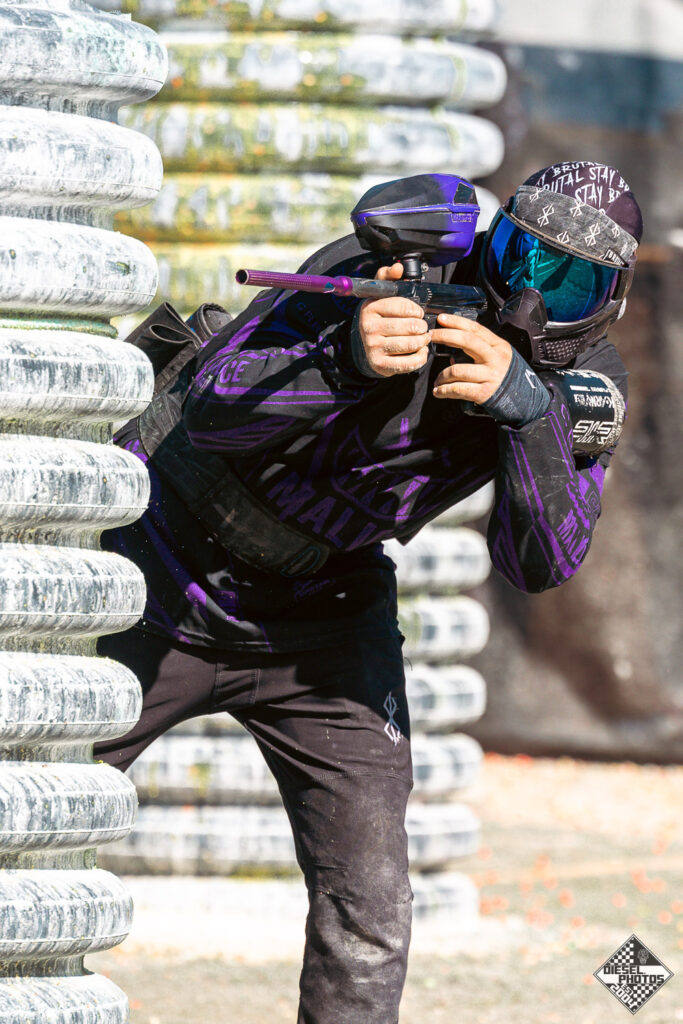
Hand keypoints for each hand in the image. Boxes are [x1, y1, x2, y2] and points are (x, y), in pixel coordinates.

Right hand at [357, 262, 429, 376]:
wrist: (367, 347)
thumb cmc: (380, 317)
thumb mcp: (380, 295)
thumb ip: (388, 277)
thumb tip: (398, 267)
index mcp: (370, 309)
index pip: (401, 306)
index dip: (415, 310)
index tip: (418, 313)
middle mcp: (369, 328)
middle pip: (409, 327)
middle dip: (421, 327)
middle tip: (423, 327)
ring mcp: (373, 348)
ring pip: (410, 344)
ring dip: (423, 341)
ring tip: (423, 338)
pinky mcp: (380, 365)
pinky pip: (409, 362)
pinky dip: (420, 357)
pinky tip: (420, 351)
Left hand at [431, 313, 512, 402]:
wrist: (524, 400)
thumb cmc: (505, 377)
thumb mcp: (499, 357)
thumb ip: (479, 352)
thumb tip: (452, 355)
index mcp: (498, 346)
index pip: (475, 329)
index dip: (456, 322)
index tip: (441, 319)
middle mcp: (495, 358)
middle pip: (467, 341)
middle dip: (445, 336)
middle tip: (430, 338)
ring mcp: (490, 375)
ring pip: (457, 370)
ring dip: (441, 376)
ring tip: (437, 381)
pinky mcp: (484, 392)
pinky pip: (458, 389)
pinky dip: (444, 391)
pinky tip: (438, 392)